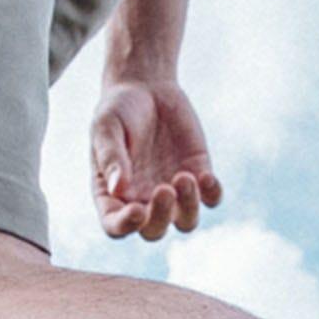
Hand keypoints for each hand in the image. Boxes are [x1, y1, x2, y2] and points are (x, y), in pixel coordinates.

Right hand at [91, 77, 223, 241]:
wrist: (146, 87)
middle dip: (161, 217)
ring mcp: (173, 192)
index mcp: (113, 196)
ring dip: (189, 207)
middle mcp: (143, 201)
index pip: (116, 226)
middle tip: (164, 189)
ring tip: (185, 177)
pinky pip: (211, 198)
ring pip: (186, 221)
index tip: (137, 211)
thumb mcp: (106, 127)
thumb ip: (111, 157)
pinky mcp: (198, 175)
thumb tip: (119, 188)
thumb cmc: (118, 109)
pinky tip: (206, 176)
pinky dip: (212, 193)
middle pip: (154, 231)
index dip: (126, 226)